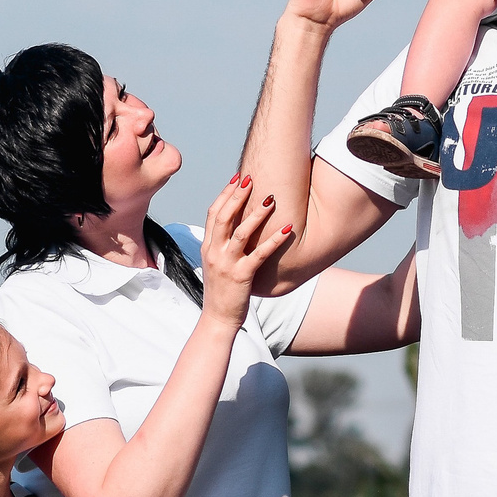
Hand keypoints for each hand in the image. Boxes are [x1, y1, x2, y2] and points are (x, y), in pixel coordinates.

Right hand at [198, 174, 289, 323]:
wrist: (218, 318)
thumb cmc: (221, 290)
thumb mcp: (216, 263)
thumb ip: (222, 245)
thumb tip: (234, 226)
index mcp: (208, 247)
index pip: (214, 213)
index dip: (225, 194)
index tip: (237, 178)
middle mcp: (215, 252)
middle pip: (224, 217)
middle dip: (237, 196)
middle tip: (251, 178)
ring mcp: (227, 264)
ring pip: (241, 233)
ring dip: (256, 214)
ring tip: (271, 199)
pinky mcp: (242, 276)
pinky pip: (260, 254)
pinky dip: (274, 240)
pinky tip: (288, 230)